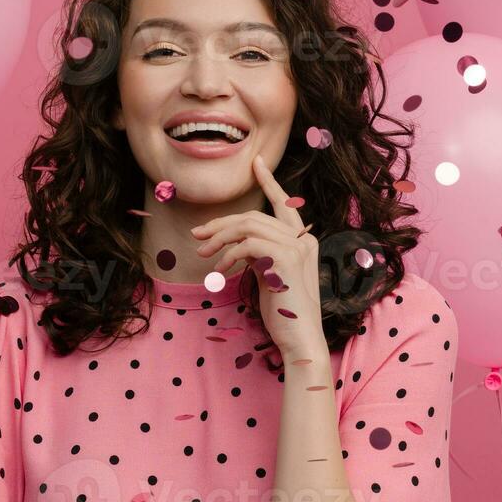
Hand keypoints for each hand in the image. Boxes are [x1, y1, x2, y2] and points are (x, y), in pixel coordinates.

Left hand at [190, 154, 323, 357]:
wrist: (300, 338)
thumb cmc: (283, 312)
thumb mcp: (270, 276)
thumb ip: (260, 255)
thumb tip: (235, 244)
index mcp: (303, 241)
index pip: (283, 204)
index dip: (269, 181)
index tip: (256, 163)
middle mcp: (303, 240)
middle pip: (254, 216)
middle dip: (221, 222)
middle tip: (197, 235)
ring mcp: (297, 248)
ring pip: (249, 225)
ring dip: (220, 237)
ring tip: (203, 252)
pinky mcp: (286, 259)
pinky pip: (248, 244)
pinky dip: (228, 254)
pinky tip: (219, 269)